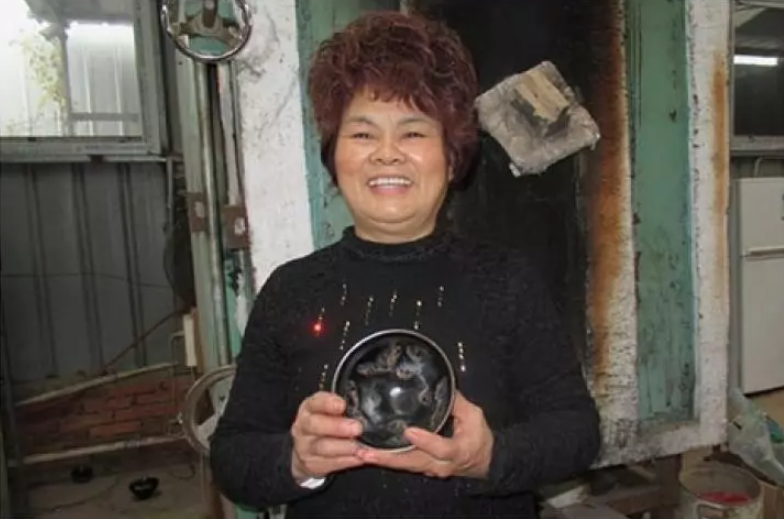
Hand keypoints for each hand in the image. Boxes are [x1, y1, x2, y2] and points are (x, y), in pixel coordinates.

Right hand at [290, 392, 364, 481]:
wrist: (307, 449)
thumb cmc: (325, 423)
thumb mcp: (330, 410)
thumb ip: (345, 408)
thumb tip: (367, 409)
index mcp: (310, 408)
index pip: (315, 402)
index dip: (328, 403)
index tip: (342, 405)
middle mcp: (304, 426)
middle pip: (315, 425)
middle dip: (337, 427)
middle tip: (356, 428)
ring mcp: (306, 447)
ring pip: (322, 447)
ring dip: (344, 447)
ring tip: (359, 446)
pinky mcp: (312, 464)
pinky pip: (329, 463)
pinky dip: (347, 460)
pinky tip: (359, 457)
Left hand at [357, 392, 493, 478]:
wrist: (485, 461)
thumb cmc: (479, 436)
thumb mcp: (474, 416)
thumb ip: (456, 402)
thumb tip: (440, 383)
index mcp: (458, 450)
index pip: (441, 448)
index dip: (426, 441)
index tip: (409, 431)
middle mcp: (441, 464)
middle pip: (414, 462)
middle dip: (390, 458)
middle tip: (368, 451)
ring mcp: (431, 469)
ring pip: (406, 466)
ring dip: (384, 460)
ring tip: (362, 453)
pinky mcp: (423, 468)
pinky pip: (404, 465)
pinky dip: (388, 460)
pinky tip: (370, 454)